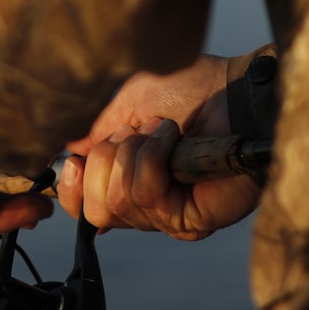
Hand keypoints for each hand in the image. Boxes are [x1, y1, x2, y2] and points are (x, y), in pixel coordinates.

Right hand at [57, 55, 261, 239]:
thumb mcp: (128, 104)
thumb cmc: (192, 90)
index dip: (72, 190)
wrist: (237, 88)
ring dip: (135, 152)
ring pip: (119, 200)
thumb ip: (95, 134)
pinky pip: (147, 196)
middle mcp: (147, 209)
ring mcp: (169, 219)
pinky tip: (176, 141)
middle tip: (135, 133)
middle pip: (95, 211)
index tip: (75, 162)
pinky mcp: (191, 221)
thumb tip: (71, 156)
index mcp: (127, 185)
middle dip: (104, 162)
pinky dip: (154, 158)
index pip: (84, 211)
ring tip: (164, 130)